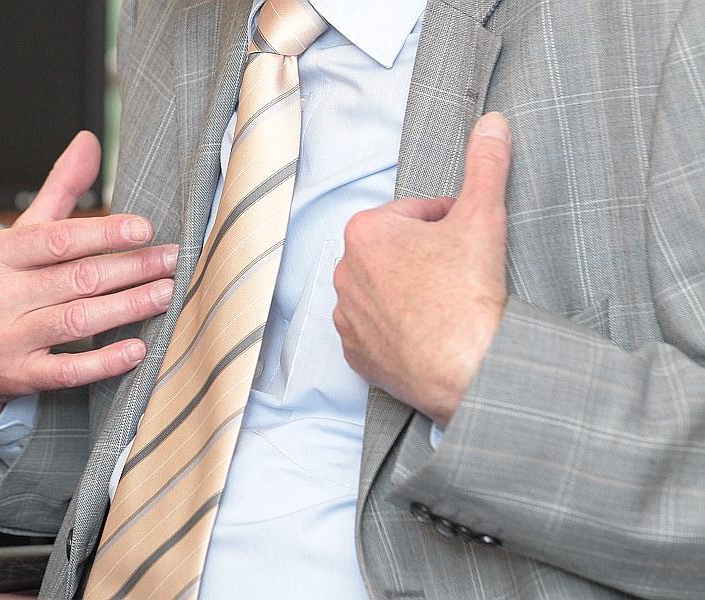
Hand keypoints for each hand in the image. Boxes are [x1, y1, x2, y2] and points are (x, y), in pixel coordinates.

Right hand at [0, 132, 177, 425]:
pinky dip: (104, 360)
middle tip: (173, 261)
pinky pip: (68, 370)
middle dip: (132, 268)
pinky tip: (138, 348)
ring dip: (129, 307)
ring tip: (166, 295)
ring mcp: (6, 339)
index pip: (58, 239)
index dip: (104, 233)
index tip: (145, 229)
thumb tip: (90, 142)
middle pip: (77, 278)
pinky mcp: (17, 377)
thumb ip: (58, 192)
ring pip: (78, 320)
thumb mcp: (16, 238)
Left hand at [332, 112, 511, 425]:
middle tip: (459, 275)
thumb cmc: (468, 294)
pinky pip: (376, 332)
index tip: (466, 242)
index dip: (448, 225)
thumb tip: (492, 124)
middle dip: (425, 257)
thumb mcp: (482, 217)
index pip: (415, 215)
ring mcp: (347, 318)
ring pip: (384, 292)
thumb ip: (485, 165)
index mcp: (366, 232)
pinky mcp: (356, 355)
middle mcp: (345, 274)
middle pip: (397, 253)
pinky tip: (426, 334)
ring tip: (445, 306)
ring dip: (409, 292)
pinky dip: (397, 330)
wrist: (468, 368)